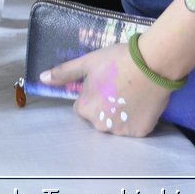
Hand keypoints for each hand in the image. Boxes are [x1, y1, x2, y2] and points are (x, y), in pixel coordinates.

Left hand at [40, 40, 167, 136]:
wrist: (153, 64)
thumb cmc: (117, 60)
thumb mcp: (87, 63)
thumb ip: (64, 73)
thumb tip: (41, 79)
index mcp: (85, 109)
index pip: (81, 107)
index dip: (91, 94)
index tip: (103, 83)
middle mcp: (101, 126)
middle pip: (98, 118)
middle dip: (104, 106)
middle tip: (118, 88)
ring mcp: (122, 132)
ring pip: (115, 124)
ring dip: (119, 114)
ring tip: (131, 94)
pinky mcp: (141, 132)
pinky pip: (133, 128)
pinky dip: (135, 118)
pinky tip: (141, 102)